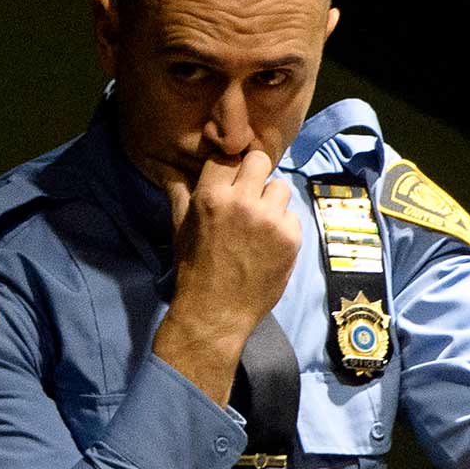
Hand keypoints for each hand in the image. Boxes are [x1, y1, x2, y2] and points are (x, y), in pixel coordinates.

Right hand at [150, 152, 302, 402]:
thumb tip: (176, 169)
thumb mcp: (180, 227)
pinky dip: (284, 226)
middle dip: (254, 174)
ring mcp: (270, 220)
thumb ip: (181, 193)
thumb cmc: (194, 268)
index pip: (227, 157)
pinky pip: (293, 215)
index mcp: (211, 196)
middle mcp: (243, 202)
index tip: (231, 181)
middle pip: (259, 160)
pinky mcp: (291, 238)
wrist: (216, 311)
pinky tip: (270, 243)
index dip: (230, 169)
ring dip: (272, 201)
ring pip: (280, 187)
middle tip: (250, 195)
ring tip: (261, 223)